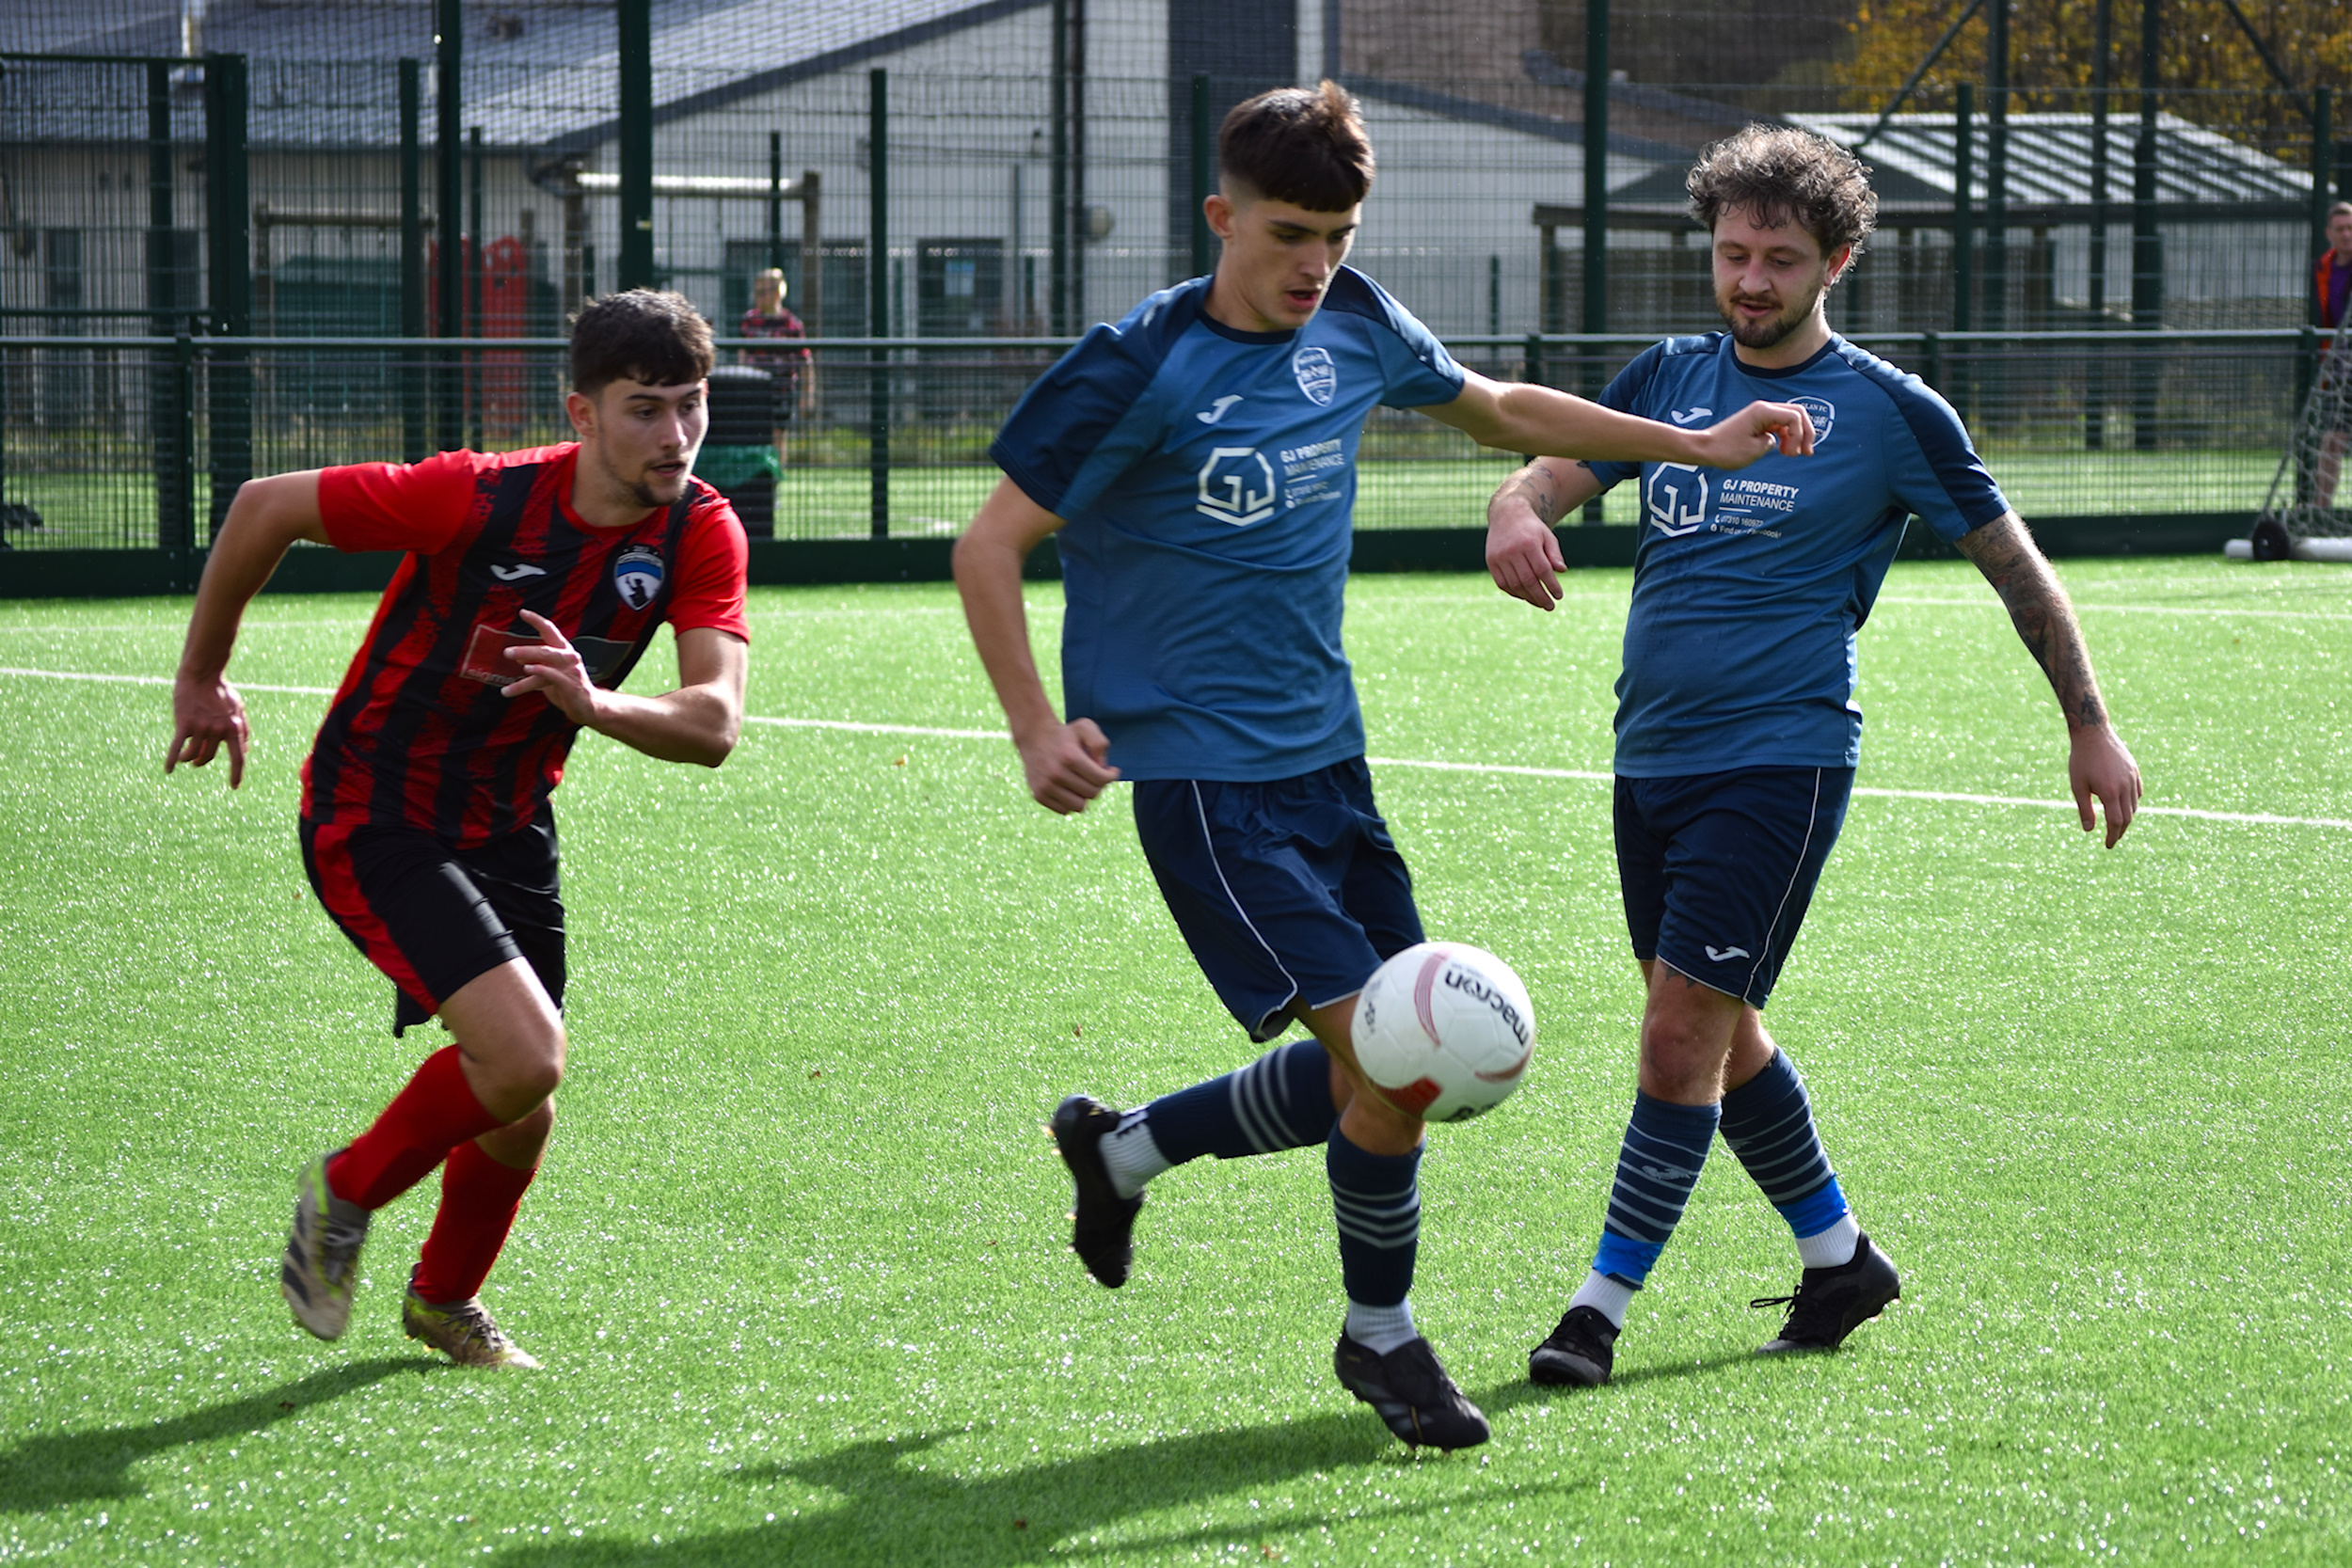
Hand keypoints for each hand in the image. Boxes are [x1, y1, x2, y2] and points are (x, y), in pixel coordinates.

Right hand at [166, 672, 249, 787]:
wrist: (202, 674)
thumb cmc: (221, 692)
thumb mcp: (238, 710)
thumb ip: (242, 731)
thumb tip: (244, 751)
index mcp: (234, 728)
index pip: (238, 757)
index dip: (236, 774)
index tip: (234, 787)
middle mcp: (218, 730)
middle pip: (209, 756)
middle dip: (202, 761)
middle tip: (198, 761)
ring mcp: (201, 727)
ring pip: (193, 754)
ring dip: (188, 759)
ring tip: (185, 758)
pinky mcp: (184, 723)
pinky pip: (177, 747)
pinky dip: (172, 759)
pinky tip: (168, 770)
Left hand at [503, 610, 601, 725]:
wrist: (588, 707)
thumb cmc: (568, 689)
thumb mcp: (550, 675)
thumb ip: (537, 665)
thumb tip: (518, 658)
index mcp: (564, 651)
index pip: (550, 631)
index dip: (537, 621)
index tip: (522, 612)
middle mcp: (569, 657)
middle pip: (545, 647)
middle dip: (525, 648)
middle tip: (506, 652)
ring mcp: (571, 670)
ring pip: (546, 658)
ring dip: (527, 655)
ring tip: (509, 656)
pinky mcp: (571, 684)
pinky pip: (552, 675)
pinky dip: (539, 670)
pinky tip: (527, 669)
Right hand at [1017, 717, 1118, 814]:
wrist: (1033, 737)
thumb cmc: (1065, 734)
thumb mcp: (1085, 727)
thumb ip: (1099, 744)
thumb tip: (1102, 768)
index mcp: (1070, 757)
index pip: (1101, 779)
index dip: (1111, 776)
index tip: (1111, 771)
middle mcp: (1056, 773)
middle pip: (1092, 793)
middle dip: (1098, 785)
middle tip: (1094, 775)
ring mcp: (1046, 786)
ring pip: (1079, 806)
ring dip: (1084, 796)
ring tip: (1082, 784)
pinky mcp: (1039, 795)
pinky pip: (1064, 810)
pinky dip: (1070, 802)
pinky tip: (1069, 789)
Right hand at [1486, 495, 1565, 610]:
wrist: (1507, 515)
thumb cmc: (1532, 528)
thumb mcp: (1547, 536)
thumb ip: (1554, 554)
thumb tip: (1562, 571)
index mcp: (1529, 542)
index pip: (1542, 569)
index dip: (1551, 585)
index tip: (1559, 596)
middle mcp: (1512, 550)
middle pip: (1528, 580)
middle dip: (1540, 596)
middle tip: (1550, 606)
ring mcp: (1499, 557)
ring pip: (1514, 584)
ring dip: (1528, 597)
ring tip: (1539, 603)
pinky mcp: (1491, 561)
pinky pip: (1502, 583)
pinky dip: (1514, 592)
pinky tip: (1525, 596)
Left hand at [1683, 400, 1815, 469]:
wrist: (1704, 448)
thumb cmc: (1725, 450)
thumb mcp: (1754, 450)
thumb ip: (1773, 442)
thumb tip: (1776, 439)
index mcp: (1763, 411)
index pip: (1795, 417)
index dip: (1800, 436)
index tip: (1792, 454)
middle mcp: (1763, 408)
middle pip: (1797, 413)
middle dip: (1805, 433)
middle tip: (1806, 453)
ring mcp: (1760, 414)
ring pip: (1790, 419)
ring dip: (1796, 435)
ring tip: (1793, 454)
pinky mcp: (1757, 422)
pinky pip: (1779, 425)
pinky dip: (1786, 436)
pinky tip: (1784, 450)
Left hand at [2069, 723, 2141, 847]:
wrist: (2093, 733)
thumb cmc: (2081, 760)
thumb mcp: (2078, 786)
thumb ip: (2085, 809)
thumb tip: (2090, 830)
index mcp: (2110, 792)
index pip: (2116, 822)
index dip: (2113, 836)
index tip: (2108, 845)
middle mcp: (2125, 786)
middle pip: (2128, 816)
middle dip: (2120, 830)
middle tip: (2112, 838)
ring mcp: (2132, 777)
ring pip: (2134, 804)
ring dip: (2127, 817)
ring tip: (2117, 824)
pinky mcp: (2134, 770)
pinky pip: (2137, 791)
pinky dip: (2133, 802)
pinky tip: (2125, 805)